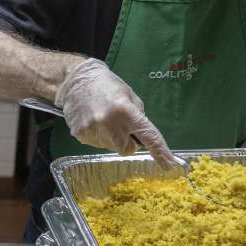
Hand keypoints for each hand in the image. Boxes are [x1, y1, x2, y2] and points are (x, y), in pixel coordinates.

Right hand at [56, 58, 177, 168]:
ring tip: (103, 119)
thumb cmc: (107, 86)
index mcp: (125, 110)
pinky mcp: (80, 135)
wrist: (76, 80)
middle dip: (128, 143)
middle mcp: (108, 123)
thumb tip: (141, 138)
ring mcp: (92, 130)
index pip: (147, 135)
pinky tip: (93, 121)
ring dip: (112, 138)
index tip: (169, 165)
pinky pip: (97, 144)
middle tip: (122, 128)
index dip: (160, 151)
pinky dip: (98, 136)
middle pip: (127, 149)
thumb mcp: (129, 96)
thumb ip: (138, 117)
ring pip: (111, 147)